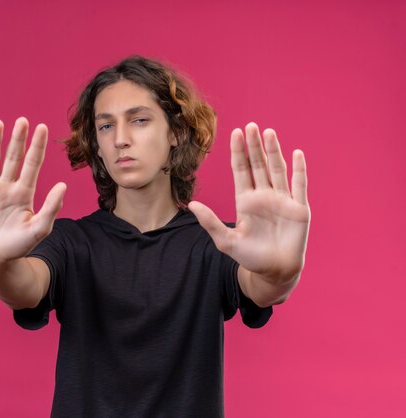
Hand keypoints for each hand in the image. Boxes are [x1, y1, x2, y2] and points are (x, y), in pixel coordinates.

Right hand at [0, 117, 65, 264]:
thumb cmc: (20, 245)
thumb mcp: (40, 228)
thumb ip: (51, 207)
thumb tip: (63, 185)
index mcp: (24, 192)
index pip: (32, 164)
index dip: (37, 146)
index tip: (43, 127)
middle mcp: (6, 186)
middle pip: (12, 158)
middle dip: (17, 139)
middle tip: (22, 121)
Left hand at [188, 122, 309, 281]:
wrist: (274, 272)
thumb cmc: (250, 257)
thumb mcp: (226, 241)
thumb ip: (210, 222)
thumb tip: (192, 204)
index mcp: (245, 200)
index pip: (241, 170)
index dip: (238, 152)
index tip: (235, 132)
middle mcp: (264, 196)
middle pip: (258, 165)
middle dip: (254, 146)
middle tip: (251, 126)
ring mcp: (282, 200)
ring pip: (277, 169)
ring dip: (274, 152)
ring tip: (269, 133)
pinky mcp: (299, 208)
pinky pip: (299, 185)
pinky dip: (299, 170)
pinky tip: (297, 154)